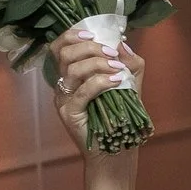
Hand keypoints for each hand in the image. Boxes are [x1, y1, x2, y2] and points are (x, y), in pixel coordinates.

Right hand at [53, 31, 145, 154]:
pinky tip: (117, 81)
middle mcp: (63, 85)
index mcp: (72, 76)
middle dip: (91, 48)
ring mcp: (64, 100)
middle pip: (65, 53)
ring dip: (99, 64)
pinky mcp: (69, 114)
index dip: (74, 35)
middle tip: (113, 56)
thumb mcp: (130, 87)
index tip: (96, 36)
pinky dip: (101, 82)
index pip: (60, 46)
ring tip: (118, 70)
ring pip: (73, 69)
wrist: (117, 153)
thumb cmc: (121, 121)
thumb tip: (123, 43)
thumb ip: (130, 65)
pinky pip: (82, 91)